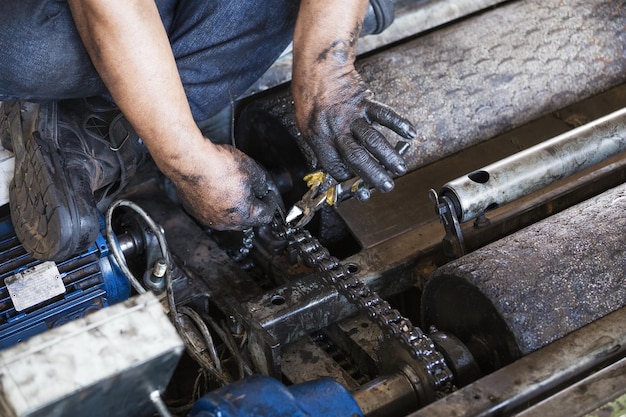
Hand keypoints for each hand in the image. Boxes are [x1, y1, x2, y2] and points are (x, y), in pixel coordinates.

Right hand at [170, 142, 278, 229]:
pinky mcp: (195, 211)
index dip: (270, 202)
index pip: (266, 215)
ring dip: (234, 205)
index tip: (268, 193)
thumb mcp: (252, 170)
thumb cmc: (218, 165)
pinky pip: (212, 211)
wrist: (190, 160)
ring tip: (232, 186)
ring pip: (229, 217)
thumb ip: (262, 184)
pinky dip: (217, 203)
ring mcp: (208, 219)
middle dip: (252, 204)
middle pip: (247, 219)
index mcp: (244, 215)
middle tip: (252, 188)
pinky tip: (217, 187)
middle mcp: (225, 223)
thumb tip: (263, 189)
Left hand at [294, 67, 415, 192]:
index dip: (348, 179)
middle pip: (357, 158)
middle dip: (374, 175)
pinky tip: (410, 133)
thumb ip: (324, 149)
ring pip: (372, 140)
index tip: (358, 185)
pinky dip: (399, 123)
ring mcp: (351, 116)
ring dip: (388, 156)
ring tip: (400, 168)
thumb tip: (341, 169)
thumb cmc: (312, 101)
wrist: (318, 71)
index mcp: (320, 140)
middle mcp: (336, 129)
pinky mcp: (364, 103)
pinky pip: (383, 114)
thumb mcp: (307, 129)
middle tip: (387, 186)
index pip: (336, 167)